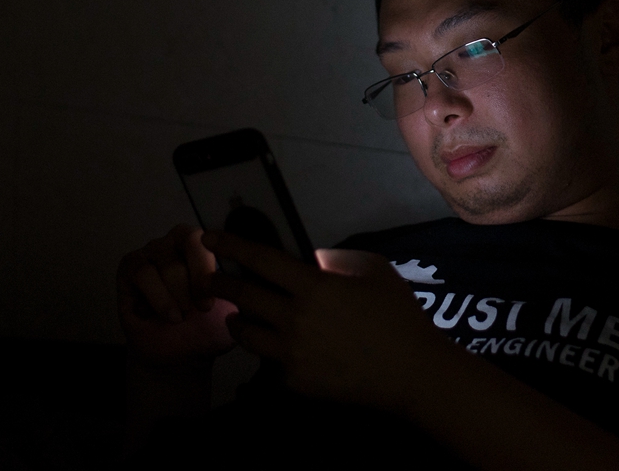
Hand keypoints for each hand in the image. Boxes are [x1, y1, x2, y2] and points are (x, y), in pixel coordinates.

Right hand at [117, 224, 237, 367]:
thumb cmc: (206, 327)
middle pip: (188, 242)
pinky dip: (158, 297)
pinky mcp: (130, 266)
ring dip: (176, 293)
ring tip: (182, 318)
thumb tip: (248, 284)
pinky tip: (169, 316)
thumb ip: (240, 295)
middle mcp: (177, 241)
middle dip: (196, 281)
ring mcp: (152, 251)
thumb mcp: (230, 313)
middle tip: (201, 310)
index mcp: (205, 245)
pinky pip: (142, 272)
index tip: (211, 301)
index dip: (210, 267)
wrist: (177, 353)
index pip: (210, 238)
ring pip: (166, 262)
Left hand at [204, 230, 448, 410]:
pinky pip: (269, 360)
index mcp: (314, 286)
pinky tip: (276, 346)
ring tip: (238, 316)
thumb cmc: (397, 315)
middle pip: (242, 297)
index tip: (209, 237)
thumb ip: (337, 259)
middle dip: (219, 284)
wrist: (410, 372)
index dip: (232, 246)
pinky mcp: (294, 382)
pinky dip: (268, 349)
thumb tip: (311, 261)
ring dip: (237, 320)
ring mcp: (290, 353)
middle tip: (209, 279)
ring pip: (245, 333)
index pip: (261, 260)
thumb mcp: (374, 270)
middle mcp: (293, 318)